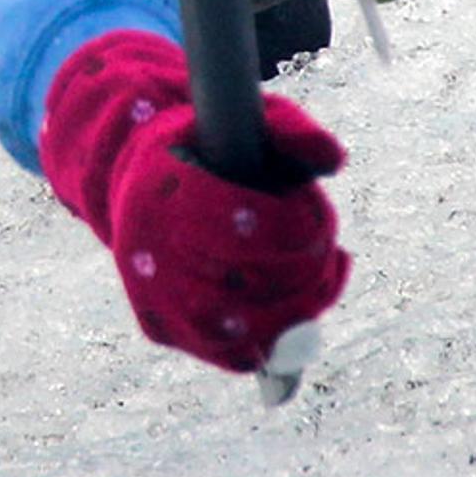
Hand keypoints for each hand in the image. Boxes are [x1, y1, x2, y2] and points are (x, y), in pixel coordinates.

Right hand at [40, 28, 350, 372]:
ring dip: (300, 307)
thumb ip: (294, 132)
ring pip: (245, 328)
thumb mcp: (252, 122)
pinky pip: (232, 355)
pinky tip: (302, 308)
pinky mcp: (162, 328)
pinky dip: (275, 339)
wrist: (143, 183)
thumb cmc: (213, 149)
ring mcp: (150, 294)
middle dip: (308, 267)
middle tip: (331, 250)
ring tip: (323, 276)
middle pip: (251, 279)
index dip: (301, 226)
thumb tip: (332, 159)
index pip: (249, 223)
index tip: (318, 218)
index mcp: (164, 185)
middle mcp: (145, 245)